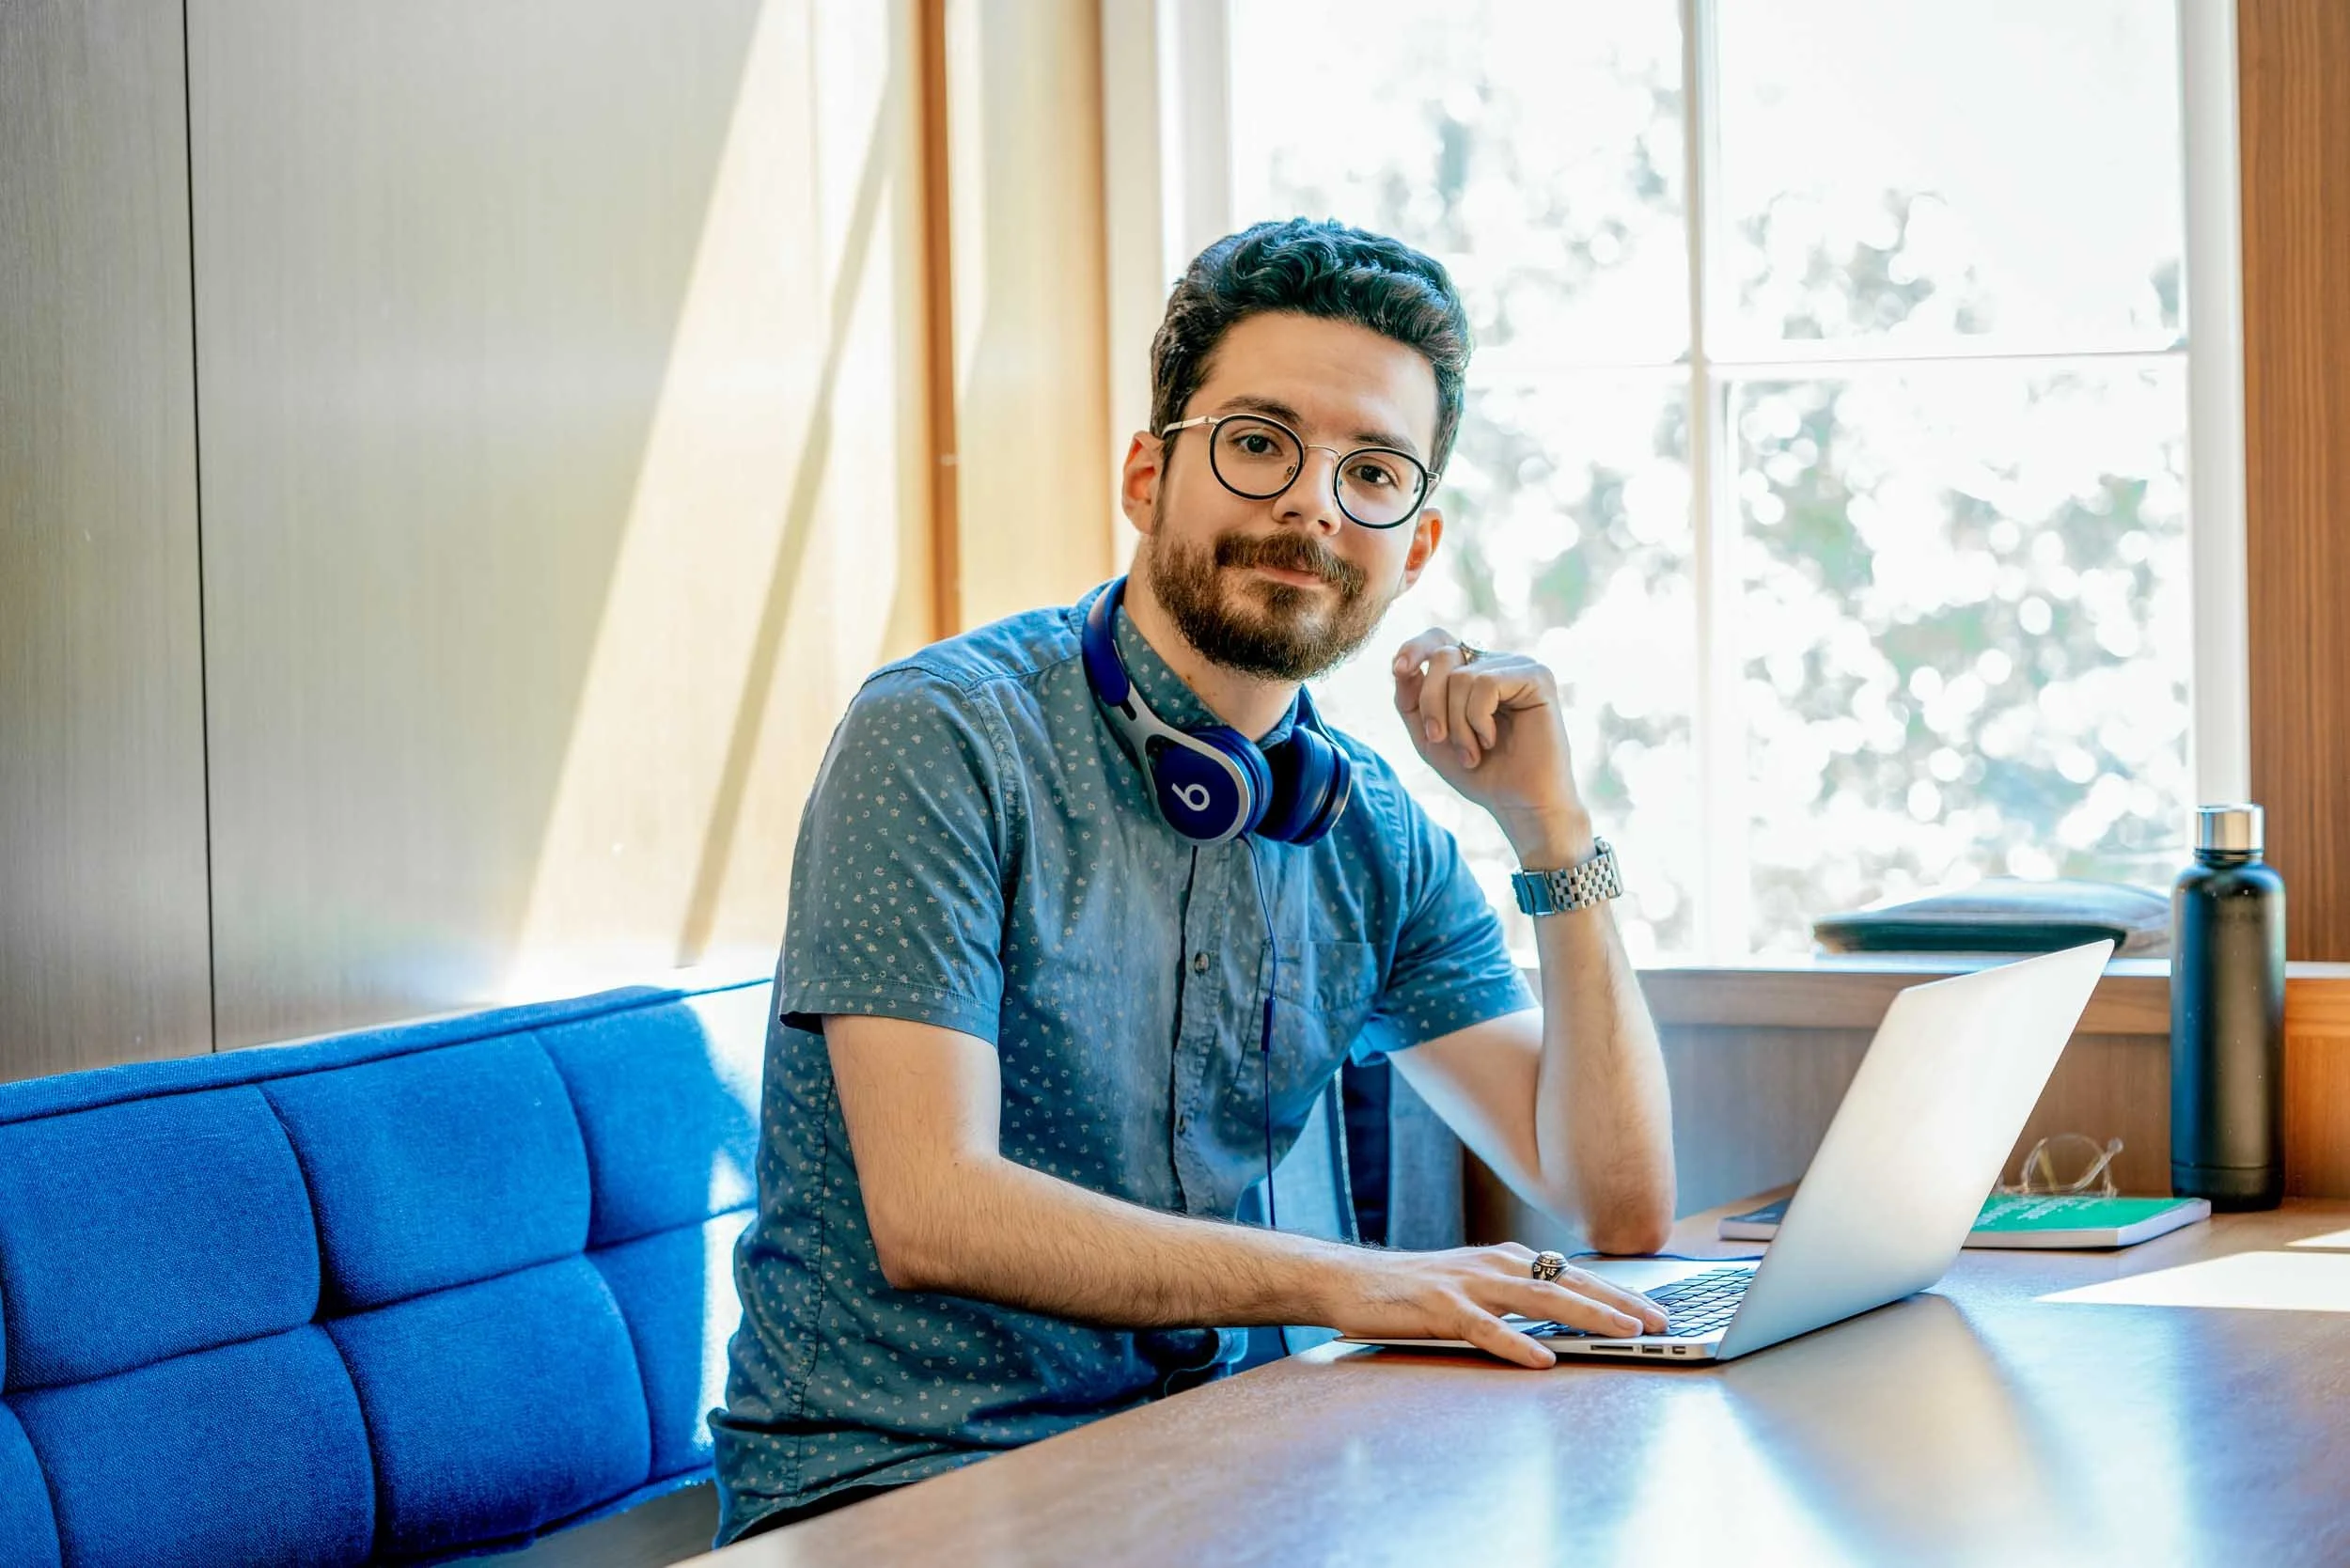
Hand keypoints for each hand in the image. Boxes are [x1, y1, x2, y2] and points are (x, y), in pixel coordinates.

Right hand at [1318, 1243, 1669, 1368]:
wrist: (1350, 1279)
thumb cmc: (1413, 1290)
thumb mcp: (1473, 1286)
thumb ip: (1514, 1295)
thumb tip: (1563, 1317)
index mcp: (1505, 1260)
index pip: (1573, 1275)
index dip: (1618, 1293)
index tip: (1657, 1311)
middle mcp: (1494, 1265)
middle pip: (1569, 1283)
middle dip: (1620, 1303)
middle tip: (1660, 1323)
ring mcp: (1467, 1285)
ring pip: (1539, 1299)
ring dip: (1587, 1316)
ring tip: (1624, 1334)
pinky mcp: (1439, 1307)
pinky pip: (1485, 1328)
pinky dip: (1516, 1343)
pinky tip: (1542, 1359)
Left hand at [1390, 630, 1592, 863]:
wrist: (1518, 804)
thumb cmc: (1479, 773)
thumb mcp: (1429, 737)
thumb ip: (1411, 701)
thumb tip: (1401, 666)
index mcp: (1472, 672)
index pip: (1439, 639)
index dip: (1414, 647)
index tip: (1398, 669)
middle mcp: (1495, 663)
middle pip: (1443, 656)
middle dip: (1431, 702)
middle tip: (1439, 739)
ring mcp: (1518, 667)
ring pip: (1462, 675)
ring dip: (1457, 723)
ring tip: (1472, 752)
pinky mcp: (1537, 677)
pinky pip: (1486, 684)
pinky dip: (1478, 719)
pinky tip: (1491, 740)